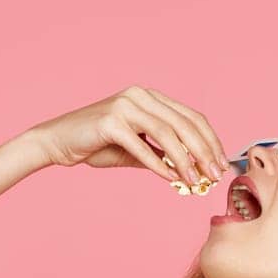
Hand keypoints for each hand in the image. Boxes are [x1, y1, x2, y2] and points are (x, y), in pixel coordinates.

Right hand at [24, 85, 229, 187]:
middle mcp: (140, 95)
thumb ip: (161, 154)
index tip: (221, 163)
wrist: (56, 141)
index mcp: (150, 97)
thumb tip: (190, 170)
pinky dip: (159, 164)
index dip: (210, 141)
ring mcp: (125, 105)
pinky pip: (143, 146)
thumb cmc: (96, 145)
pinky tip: (171, 179)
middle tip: (215, 175)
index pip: (191, 117)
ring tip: (196, 181)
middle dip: (204, 151)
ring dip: (185, 160)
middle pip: (185, 124)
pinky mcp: (111, 121)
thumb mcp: (135, 149)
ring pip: (168, 133)